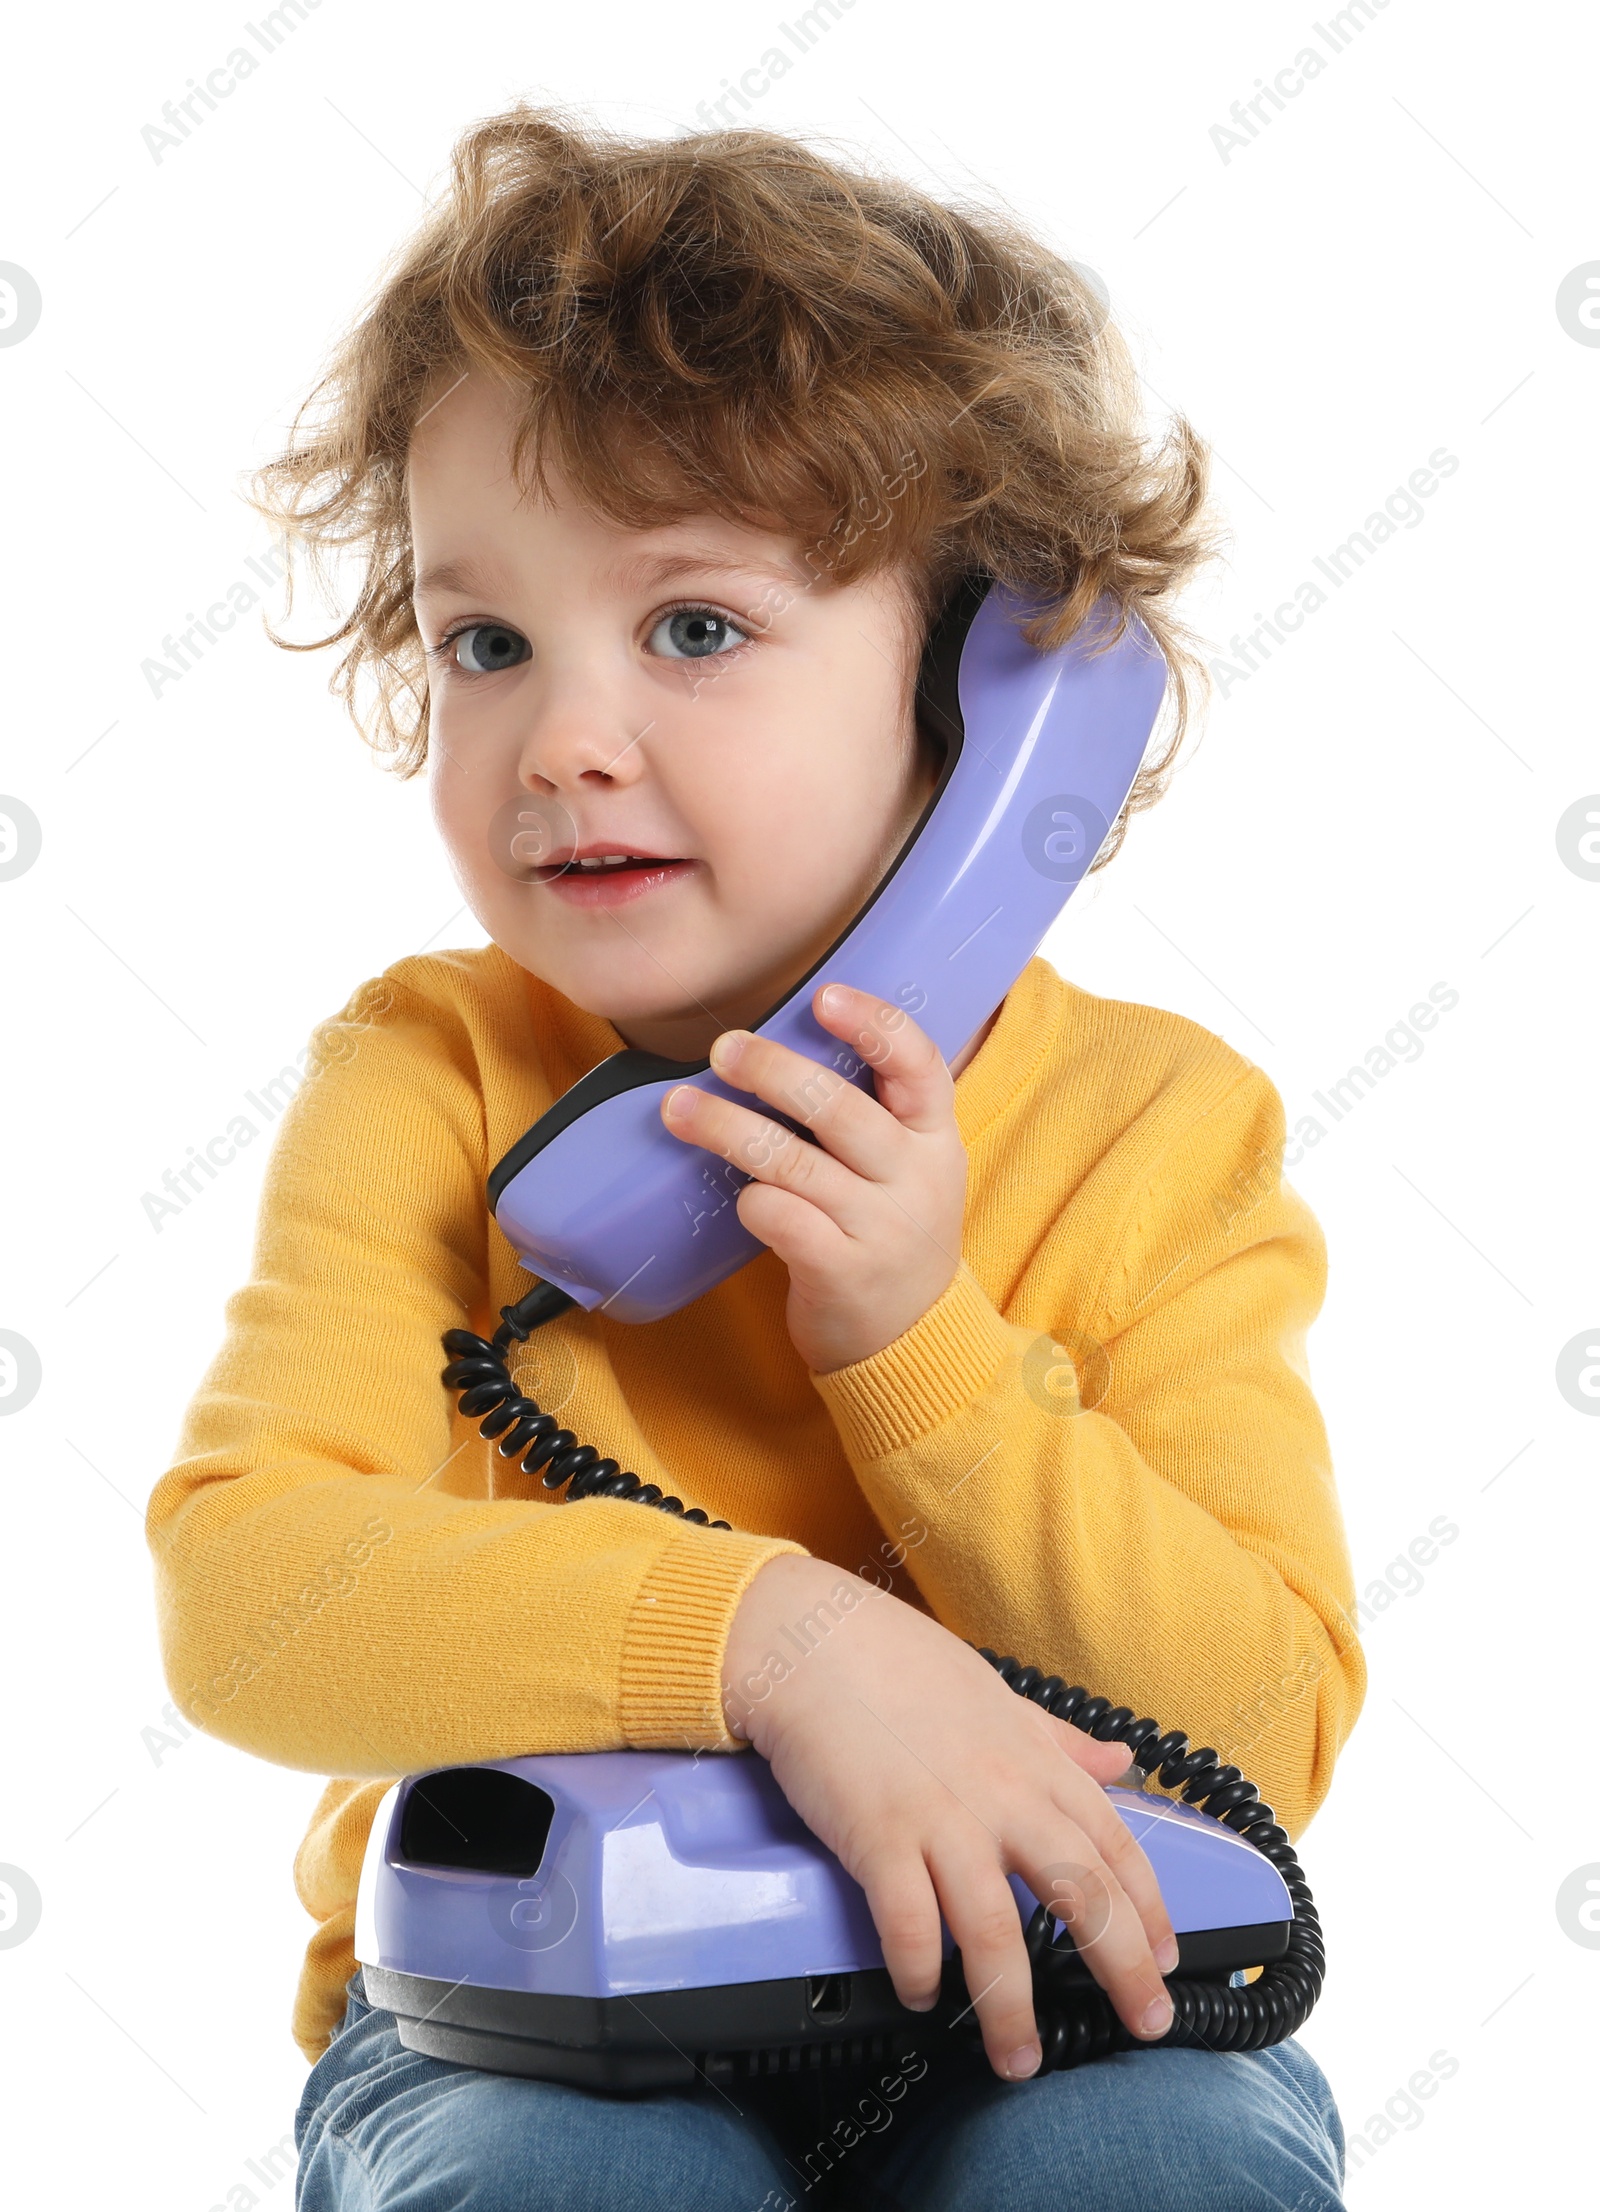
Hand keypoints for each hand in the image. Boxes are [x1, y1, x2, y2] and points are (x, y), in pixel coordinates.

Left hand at [660, 983, 965, 1372]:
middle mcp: (916, 1178)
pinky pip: (781, 1219)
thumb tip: (778, 1045)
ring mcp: (882, 1228)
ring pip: (794, 1162)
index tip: (824, 995)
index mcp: (935, 1137)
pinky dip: (751, 1202)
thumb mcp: (909, 1168)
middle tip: (723, 1049)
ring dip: (728, 1128)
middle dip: (772, 1071)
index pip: (920, 1064)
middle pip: (839, 1108)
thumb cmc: (888, 1232)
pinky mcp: (843, 1272)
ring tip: (678, 1108)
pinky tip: (741, 1199)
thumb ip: (872, 1113)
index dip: (874, 1023)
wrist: (910, 1341)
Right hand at [721, 1554, 1179, 2081]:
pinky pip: (908, 1924)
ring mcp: (941, 1818)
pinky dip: (919, 1970)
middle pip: (1081, 1894)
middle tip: (1146, 2025)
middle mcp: (1000, 1795)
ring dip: (1010, 2007)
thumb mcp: (998, 1696)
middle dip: (1122, 1968)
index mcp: (1033, 1762)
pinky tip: (922, 1997)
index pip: (1115, 1845)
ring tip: (1018, 2058)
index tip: (1167, 1960)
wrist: (813, 1642)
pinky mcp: (879, 1836)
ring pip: (995, 1932)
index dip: (1149, 1909)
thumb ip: (1060, 1739)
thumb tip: (1120, 1759)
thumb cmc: (900, 1665)